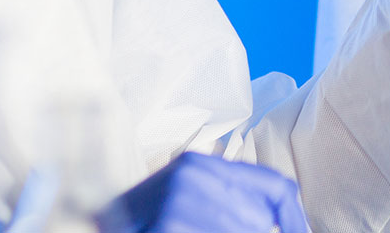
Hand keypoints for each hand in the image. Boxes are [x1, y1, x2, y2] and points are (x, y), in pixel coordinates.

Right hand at [96, 152, 308, 232]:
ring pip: (245, 230)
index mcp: (202, 163)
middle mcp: (192, 175)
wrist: (94, 224)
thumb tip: (294, 225)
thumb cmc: (150, 220)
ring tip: (196, 230)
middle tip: (236, 231)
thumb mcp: (192, 201)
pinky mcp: (170, 226)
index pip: (275, 185)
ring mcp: (178, 202)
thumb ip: (235, 203)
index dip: (294, 218)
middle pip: (260, 219)